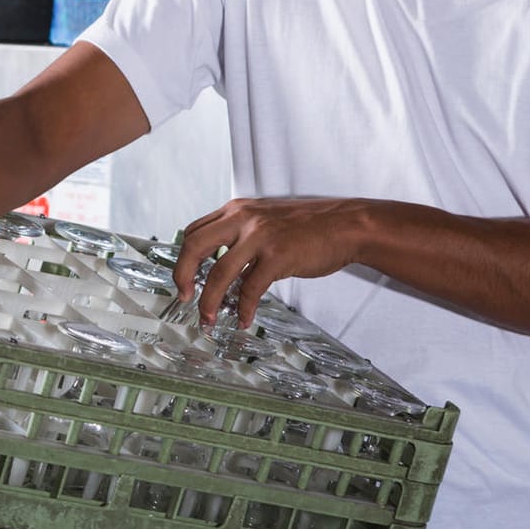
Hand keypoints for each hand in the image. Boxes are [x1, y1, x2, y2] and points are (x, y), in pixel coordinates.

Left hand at [171, 197, 369, 327]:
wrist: (347, 225)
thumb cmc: (311, 225)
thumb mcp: (268, 219)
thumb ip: (243, 232)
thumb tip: (221, 261)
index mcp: (238, 210)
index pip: (195, 230)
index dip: (183, 257)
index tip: (183, 277)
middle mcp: (244, 219)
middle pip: (195, 246)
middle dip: (182, 275)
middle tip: (184, 296)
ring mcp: (260, 237)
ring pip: (218, 273)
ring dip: (209, 301)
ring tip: (208, 318)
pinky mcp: (278, 257)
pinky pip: (250, 289)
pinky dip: (243, 308)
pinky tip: (244, 319)